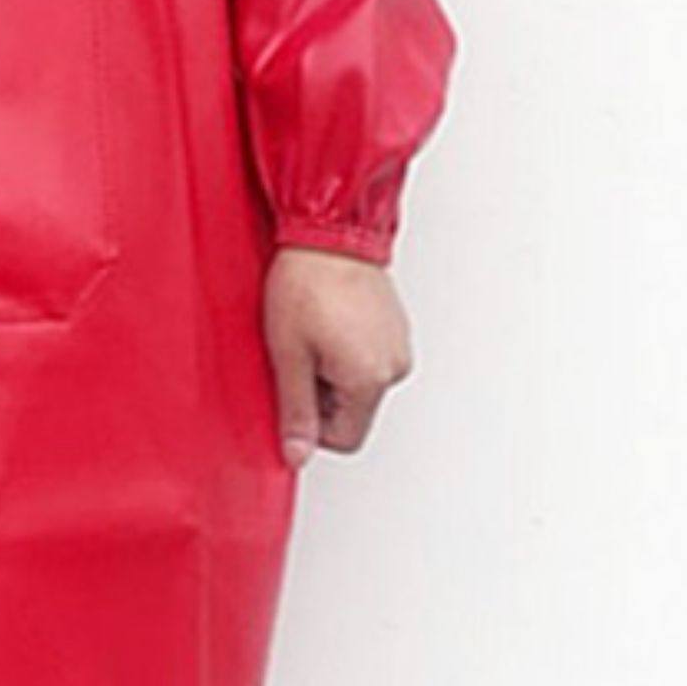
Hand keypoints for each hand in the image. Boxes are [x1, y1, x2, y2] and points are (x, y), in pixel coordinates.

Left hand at [261, 247, 413, 470]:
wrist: (329, 231)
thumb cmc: (306, 284)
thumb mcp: (288, 355)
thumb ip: (295, 411)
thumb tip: (297, 454)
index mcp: (370, 380)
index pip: (344, 440)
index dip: (311, 424)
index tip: (293, 390)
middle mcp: (393, 367)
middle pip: (352, 412)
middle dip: (320, 393)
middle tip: (299, 354)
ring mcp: (397, 345)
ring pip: (358, 384)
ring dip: (331, 370)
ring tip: (313, 332)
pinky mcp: (394, 327)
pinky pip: (366, 358)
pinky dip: (344, 349)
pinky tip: (327, 321)